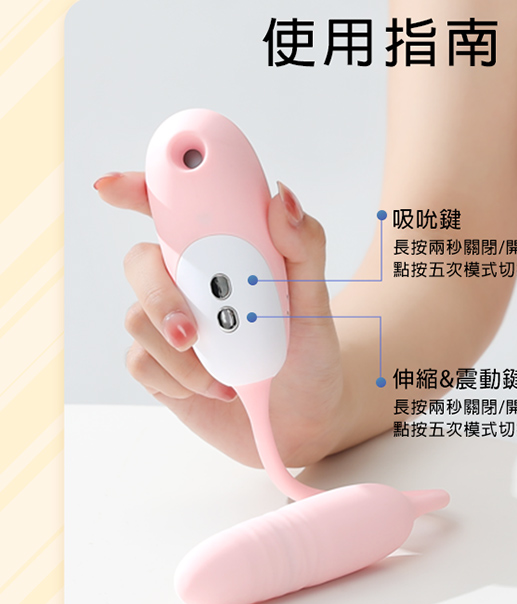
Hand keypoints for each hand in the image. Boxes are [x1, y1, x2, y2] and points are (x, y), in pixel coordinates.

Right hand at [96, 179, 349, 476]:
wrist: (305, 415)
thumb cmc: (309, 349)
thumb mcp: (316, 298)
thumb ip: (304, 245)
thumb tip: (282, 197)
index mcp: (221, 250)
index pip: (171, 207)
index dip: (136, 188)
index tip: (113, 188)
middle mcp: (186, 280)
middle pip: (139, 262)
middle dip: (158, 295)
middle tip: (190, 332)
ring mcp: (167, 322)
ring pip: (137, 316)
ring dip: (181, 353)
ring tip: (226, 375)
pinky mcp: (158, 365)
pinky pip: (142, 361)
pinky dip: (180, 380)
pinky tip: (217, 388)